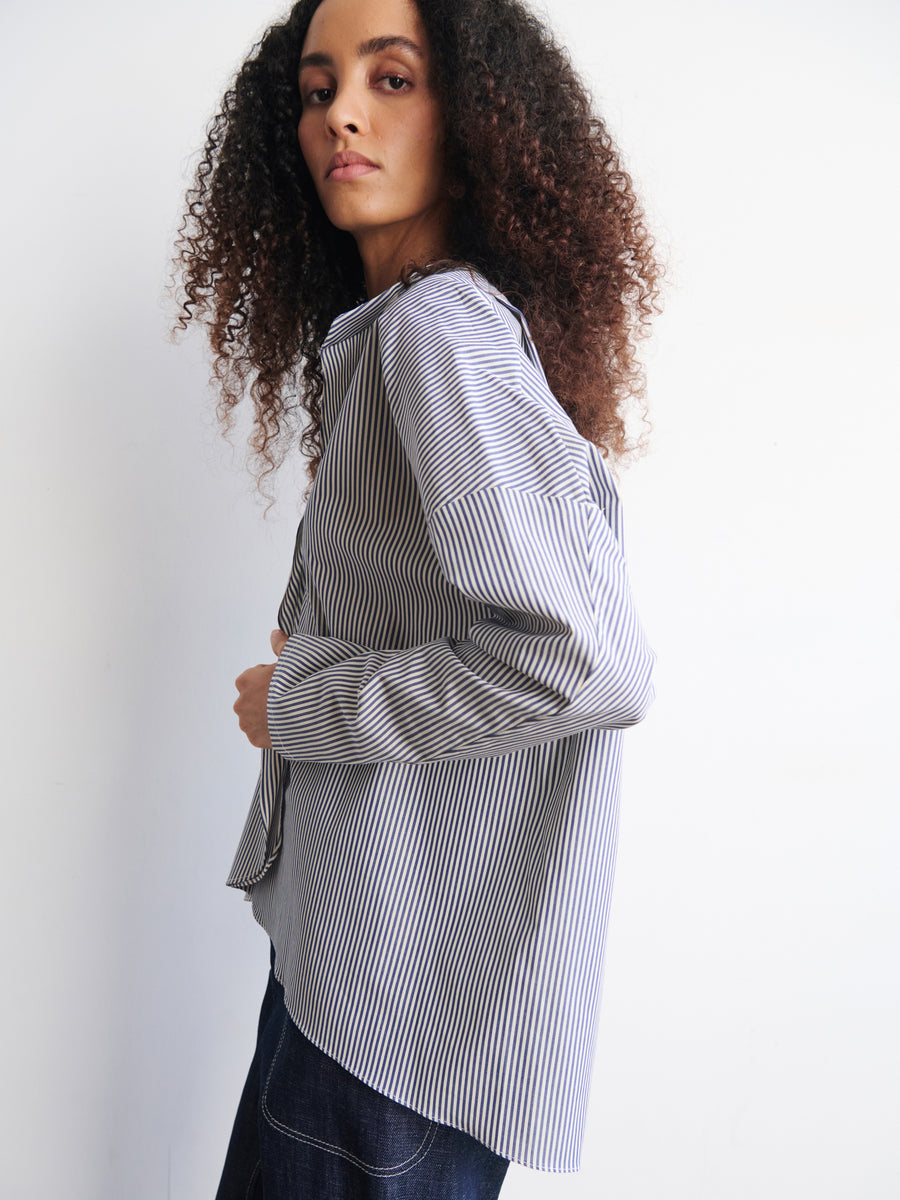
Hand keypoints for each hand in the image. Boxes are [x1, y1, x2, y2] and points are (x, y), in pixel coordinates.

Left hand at [233, 630, 288, 748]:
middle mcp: (240, 703)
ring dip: (266, 717)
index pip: (253, 679)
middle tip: (286, 700)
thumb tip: (275, 633)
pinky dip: (270, 733)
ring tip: (287, 715)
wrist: (306, 712)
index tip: (284, 683)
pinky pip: (261, 734)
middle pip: (252, 699)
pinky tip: (284, 727)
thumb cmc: (298, 683)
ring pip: (255, 718)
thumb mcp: (291, 658)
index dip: (270, 680)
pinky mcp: (255, 739)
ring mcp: (246, 723)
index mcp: (245, 681)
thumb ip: (280, 645)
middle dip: (264, 700)